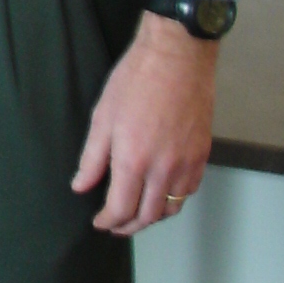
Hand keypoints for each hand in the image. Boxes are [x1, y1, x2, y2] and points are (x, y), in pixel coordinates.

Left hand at [72, 13, 218, 235]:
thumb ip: (92, 158)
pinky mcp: (202, 154)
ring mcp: (187, 163)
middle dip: (127, 226)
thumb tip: (81, 185)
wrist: (177, 55)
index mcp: (134, 161)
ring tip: (136, 214)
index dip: (107, 221)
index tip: (99, 221)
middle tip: (115, 225)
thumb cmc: (137, 79)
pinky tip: (161, 194)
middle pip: (147, 216)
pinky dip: (173, 200)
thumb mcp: (102, 117)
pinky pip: (189, 191)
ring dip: (151, 218)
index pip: (120, 209)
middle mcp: (164, 169)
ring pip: (171, 208)